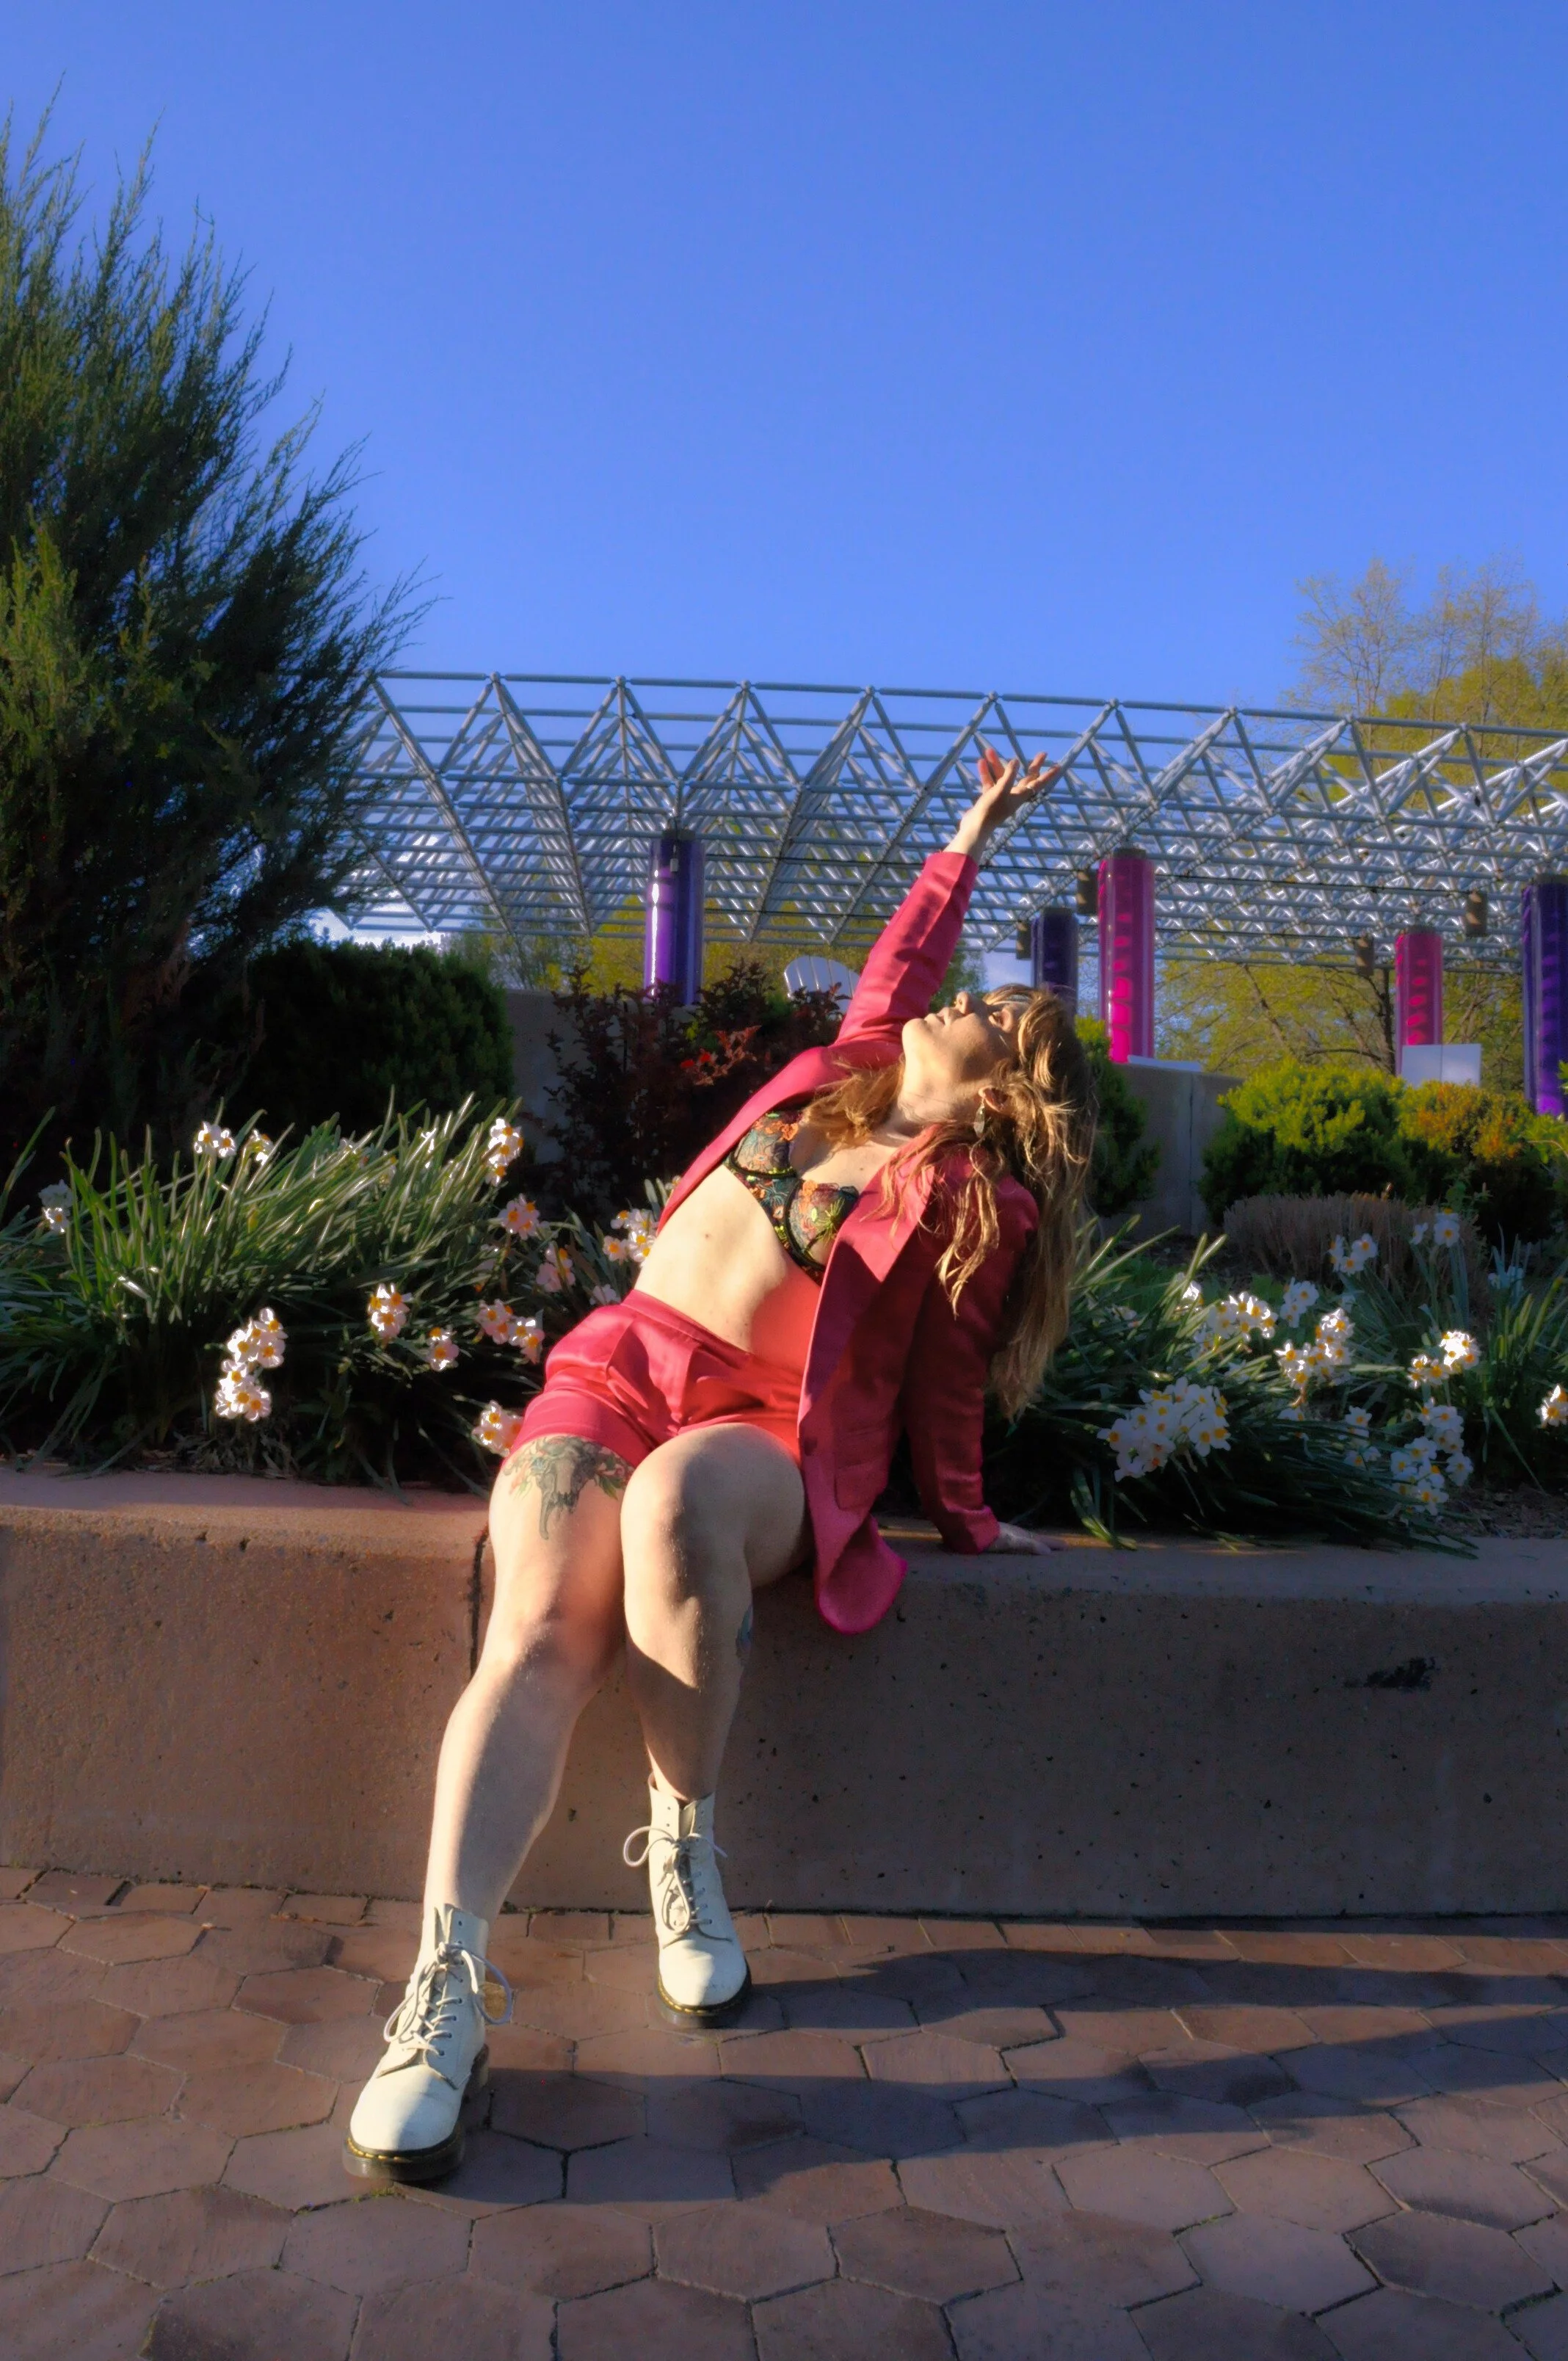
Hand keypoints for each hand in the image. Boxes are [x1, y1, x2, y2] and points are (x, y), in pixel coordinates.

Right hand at [945, 746, 1061, 859]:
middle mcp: (1013, 795)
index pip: (1037, 783)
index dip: (1047, 775)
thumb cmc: (991, 809)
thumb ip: (1009, 775)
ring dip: (996, 764)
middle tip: (1042, 754)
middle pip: (1025, 777)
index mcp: (1020, 795)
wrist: (975, 827)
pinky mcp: (989, 798)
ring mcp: (1001, 796)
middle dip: (1032, 765)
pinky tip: (981, 762)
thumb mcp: (1001, 790)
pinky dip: (986, 773)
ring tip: (988, 750)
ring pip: (1002, 777)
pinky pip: (990, 782)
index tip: (1057, 766)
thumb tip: (1016, 761)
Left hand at [984, 1521, 1061, 1554]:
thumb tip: (1048, 1552)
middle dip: (1048, 1545)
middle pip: (1037, 1540)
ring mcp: (1009, 1538)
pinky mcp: (1000, 1544)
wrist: (971, 1532)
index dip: (1054, 1544)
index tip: (1068, 1547)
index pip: (1043, 1540)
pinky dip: (1025, 1551)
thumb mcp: (1012, 1541)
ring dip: (1037, 1548)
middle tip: (1060, 1551)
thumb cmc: (993, 1537)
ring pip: (1028, 1543)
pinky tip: (1022, 1557)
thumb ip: (1029, 1546)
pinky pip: (1019, 1548)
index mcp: (1023, 1535)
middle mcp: (1018, 1536)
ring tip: (1045, 1554)